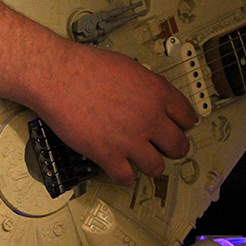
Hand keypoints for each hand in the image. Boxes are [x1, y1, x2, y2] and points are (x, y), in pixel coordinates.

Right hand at [32, 43, 197, 184]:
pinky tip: (118, 169)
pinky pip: (126, 178)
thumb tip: (149, 98)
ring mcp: (130, 140)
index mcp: (157, 93)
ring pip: (156, 167)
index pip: (188, 117)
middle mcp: (149, 119)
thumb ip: (145, 87)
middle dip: (173, 149)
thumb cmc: (85, 68)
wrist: (58, 78)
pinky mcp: (108, 155)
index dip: (184, 124)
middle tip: (164, 148)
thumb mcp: (128, 67)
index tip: (179, 128)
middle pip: (178, 146)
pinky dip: (123, 176)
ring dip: (151, 166)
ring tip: (142, 162)